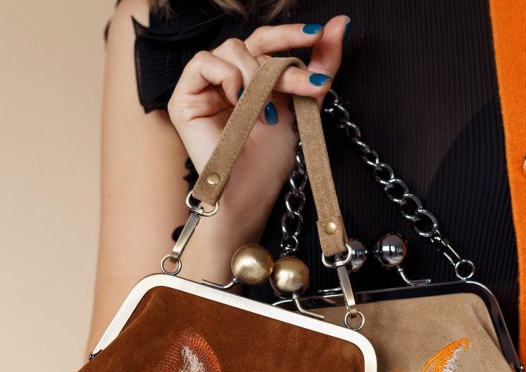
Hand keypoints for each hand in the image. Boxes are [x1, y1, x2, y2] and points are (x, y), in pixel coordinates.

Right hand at [167, 17, 347, 247]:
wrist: (250, 193)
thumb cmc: (271, 161)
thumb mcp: (302, 107)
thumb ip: (319, 67)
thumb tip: (341, 25)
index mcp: (251, 80)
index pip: (267, 43)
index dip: (290, 35)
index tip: (318, 34)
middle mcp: (227, 79)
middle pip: (253, 44)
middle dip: (283, 64)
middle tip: (308, 85)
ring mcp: (205, 87)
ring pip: (232, 49)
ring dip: (257, 76)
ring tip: (268, 111)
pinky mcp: (185, 98)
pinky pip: (204, 62)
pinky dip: (227, 76)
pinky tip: (240, 101)